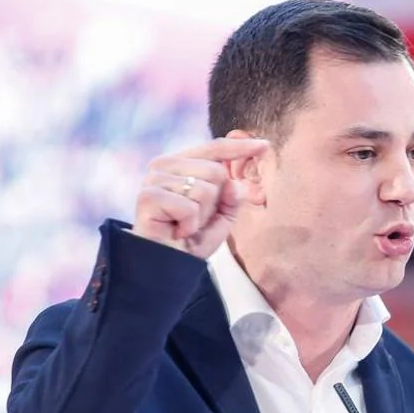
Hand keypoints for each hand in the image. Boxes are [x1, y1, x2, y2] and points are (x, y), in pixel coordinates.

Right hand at [132, 137, 269, 258]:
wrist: (169, 267)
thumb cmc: (192, 240)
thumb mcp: (223, 216)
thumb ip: (232, 196)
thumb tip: (237, 183)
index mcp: (182, 163)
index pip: (215, 149)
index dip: (240, 147)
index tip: (265, 145)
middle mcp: (165, 165)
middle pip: (215, 171)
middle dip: (215, 202)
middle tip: (196, 219)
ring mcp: (154, 178)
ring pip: (204, 189)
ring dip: (202, 215)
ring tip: (186, 225)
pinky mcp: (148, 196)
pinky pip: (189, 206)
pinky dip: (190, 224)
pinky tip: (178, 230)